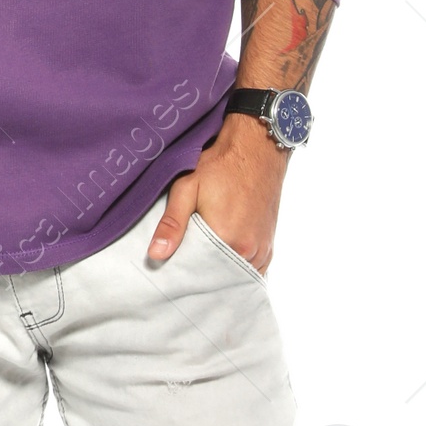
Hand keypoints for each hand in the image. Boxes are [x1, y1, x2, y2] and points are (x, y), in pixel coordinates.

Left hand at [145, 112, 290, 272]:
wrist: (257, 147)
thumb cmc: (221, 164)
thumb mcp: (187, 188)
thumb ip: (172, 224)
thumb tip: (156, 254)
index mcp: (227, 240)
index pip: (198, 274)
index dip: (183, 273)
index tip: (170, 270)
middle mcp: (249, 251)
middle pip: (217, 277)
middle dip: (200, 276)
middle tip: (183, 266)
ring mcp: (262, 250)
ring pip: (235, 276)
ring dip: (219, 273)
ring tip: (202, 263)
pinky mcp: (269, 245)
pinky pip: (251, 270)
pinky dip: (236, 269)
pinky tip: (221, 262)